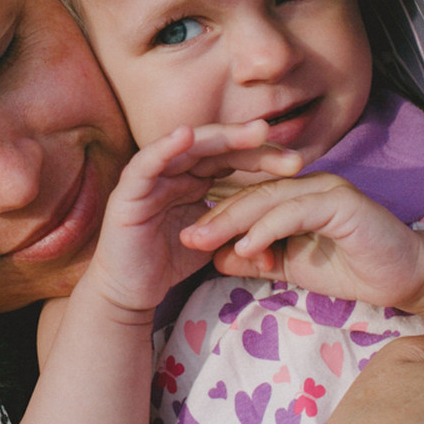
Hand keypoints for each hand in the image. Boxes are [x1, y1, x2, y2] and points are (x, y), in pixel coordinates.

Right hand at [88, 122, 303, 312]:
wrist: (130, 290)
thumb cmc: (170, 262)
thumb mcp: (215, 238)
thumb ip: (241, 223)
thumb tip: (284, 220)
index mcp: (194, 176)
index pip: (232, 157)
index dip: (262, 156)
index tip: (295, 162)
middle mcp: (173, 169)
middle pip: (215, 146)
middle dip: (247, 142)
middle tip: (277, 138)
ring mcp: (150, 175)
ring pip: (186, 146)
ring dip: (219, 137)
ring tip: (253, 132)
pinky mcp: (128, 190)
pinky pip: (146, 162)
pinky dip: (165, 147)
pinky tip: (186, 136)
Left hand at [180, 172, 423, 307]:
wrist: (408, 277)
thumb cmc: (354, 269)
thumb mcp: (293, 267)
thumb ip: (259, 259)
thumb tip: (217, 257)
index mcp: (297, 194)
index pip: (249, 199)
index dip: (217, 216)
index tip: (187, 236)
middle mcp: (309, 183)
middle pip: (252, 195)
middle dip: (216, 216)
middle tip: (186, 236)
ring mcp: (326, 188)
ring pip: (269, 199)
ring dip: (233, 221)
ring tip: (204, 240)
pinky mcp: (342, 201)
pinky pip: (295, 212)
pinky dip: (267, 229)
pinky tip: (246, 247)